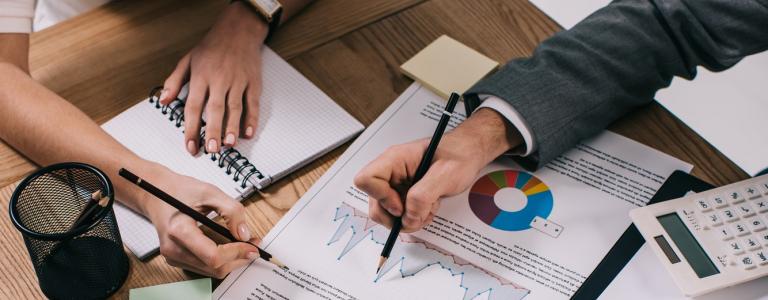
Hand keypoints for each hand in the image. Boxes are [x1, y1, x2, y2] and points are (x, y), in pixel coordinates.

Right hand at [139, 165, 258, 277]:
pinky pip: (205, 267)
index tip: (252, 245)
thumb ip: (231, 211)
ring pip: (211, 271)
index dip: (237, 252)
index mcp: (179, 230)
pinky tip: (230, 246)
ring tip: (245, 244)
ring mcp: (173, 257)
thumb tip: (244, 234)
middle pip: (214, 267)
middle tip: (254, 245)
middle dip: (239, 258)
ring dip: (232, 261)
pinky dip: (221, 260)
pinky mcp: (177, 259)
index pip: (213, 255)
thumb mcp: (210, 192)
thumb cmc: (179, 191)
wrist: (156, 193)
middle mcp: (173, 249)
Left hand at [160, 2, 267, 154]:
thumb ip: (174, 81)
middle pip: (215, 109)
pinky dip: (252, 119)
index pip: (193, 106)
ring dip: (232, 127)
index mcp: (201, 76)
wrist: (238, 31)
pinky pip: (253, 103)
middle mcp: (220, 80)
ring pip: (235, 108)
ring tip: (228, 145)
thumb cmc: (211, 47)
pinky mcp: (253, 82)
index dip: (191, 128)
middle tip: (211, 150)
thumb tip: (164, 101)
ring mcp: (238, 82)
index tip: (191, 146)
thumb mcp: (187, 60)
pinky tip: (248, 132)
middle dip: (213, 131)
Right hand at [354, 108, 522, 231]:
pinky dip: (414, 218)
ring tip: (428, 211)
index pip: (366, 179)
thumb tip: (407, 218)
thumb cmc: (460, 155)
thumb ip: (423, 196)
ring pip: (386, 211)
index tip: (401, 206)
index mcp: (395, 159)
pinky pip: (400, 213)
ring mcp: (397, 183)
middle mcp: (391, 171)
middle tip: (417, 216)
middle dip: (395, 216)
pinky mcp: (404, 193)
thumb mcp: (445, 174)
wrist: (470, 153)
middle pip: (374, 202)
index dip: (380, 197)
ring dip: (407, 219)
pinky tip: (429, 209)